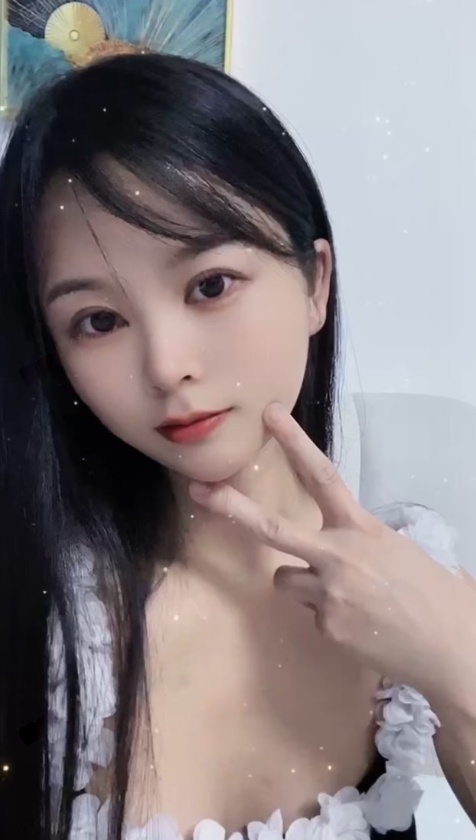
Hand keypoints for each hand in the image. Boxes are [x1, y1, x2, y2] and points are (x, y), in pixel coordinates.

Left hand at [189, 402, 468, 696]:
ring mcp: (328, 592)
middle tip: (200, 492)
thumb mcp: (399, 552)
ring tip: (347, 598)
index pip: (323, 476)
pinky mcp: (326, 626)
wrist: (450, 646)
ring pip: (286, 580)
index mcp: (362, 529)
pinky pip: (311, 614)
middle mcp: (339, 555)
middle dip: (233, 508)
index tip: (270, 415)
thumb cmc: (433, 594)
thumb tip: (342, 554)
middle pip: (273, 527)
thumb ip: (362, 545)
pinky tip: (360, 626)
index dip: (295, 443)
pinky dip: (329, 617)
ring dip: (304, 585)